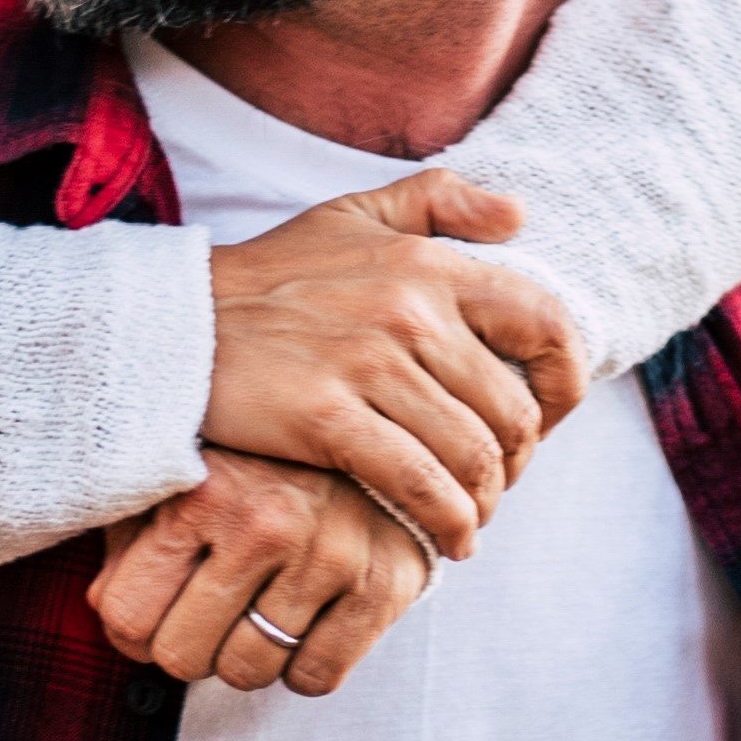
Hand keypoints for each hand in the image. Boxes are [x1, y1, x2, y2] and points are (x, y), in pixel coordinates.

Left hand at [87, 444, 442, 695]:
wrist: (383, 435)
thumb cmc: (262, 463)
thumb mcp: (183, 479)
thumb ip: (133, 537)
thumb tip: (108, 609)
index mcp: (200, 493)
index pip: (127, 617)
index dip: (135, 629)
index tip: (158, 611)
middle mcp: (263, 522)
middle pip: (182, 658)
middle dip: (190, 647)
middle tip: (210, 614)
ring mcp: (328, 556)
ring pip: (248, 673)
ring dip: (248, 656)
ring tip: (260, 610)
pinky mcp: (382, 587)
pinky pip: (316, 678)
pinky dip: (305, 665)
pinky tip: (307, 621)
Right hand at [198, 171, 584, 558]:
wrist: (175, 328)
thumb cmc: (268, 275)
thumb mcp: (353, 214)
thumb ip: (440, 200)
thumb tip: (518, 216)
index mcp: (429, 262)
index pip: (544, 324)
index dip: (565, 383)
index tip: (549, 418)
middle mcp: (411, 309)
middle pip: (512, 407)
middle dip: (521, 459)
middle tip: (501, 481)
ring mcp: (370, 365)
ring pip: (473, 453)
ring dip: (487, 499)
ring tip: (474, 516)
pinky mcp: (328, 418)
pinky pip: (420, 484)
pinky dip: (449, 521)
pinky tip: (450, 540)